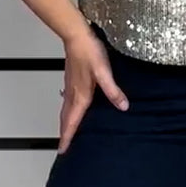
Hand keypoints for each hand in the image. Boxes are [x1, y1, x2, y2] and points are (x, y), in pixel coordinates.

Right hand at [58, 23, 128, 152]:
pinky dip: (68, 111)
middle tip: (63, 147)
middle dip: (64, 134)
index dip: (67, 137)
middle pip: (65, 119)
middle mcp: (73, 94)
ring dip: (65, 123)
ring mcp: (71, 87)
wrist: (76, 36)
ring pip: (65, 111)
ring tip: (67, 132)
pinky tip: (73, 109)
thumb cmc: (89, 52)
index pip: (72, 122)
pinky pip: (68, 102)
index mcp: (80, 96)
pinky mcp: (72, 80)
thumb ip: (113, 91)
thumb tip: (123, 106)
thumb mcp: (104, 72)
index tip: (63, 150)